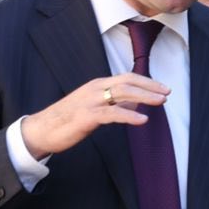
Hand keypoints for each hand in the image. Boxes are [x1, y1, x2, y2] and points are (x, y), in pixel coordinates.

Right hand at [19, 74, 168, 160]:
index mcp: (97, 85)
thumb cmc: (67, 120)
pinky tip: (143, 120)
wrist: (41, 130)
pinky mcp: (86, 116)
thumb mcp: (94, 109)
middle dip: (150, 86)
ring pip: (122, 94)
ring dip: (144, 97)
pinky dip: (129, 116)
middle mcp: (95, 89)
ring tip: (161, 102)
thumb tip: (135, 106)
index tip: (163, 88)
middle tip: (167, 92)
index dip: (146, 82)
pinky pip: (112, 114)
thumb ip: (114, 105)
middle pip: (128, 82)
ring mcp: (90, 101)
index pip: (126, 78)